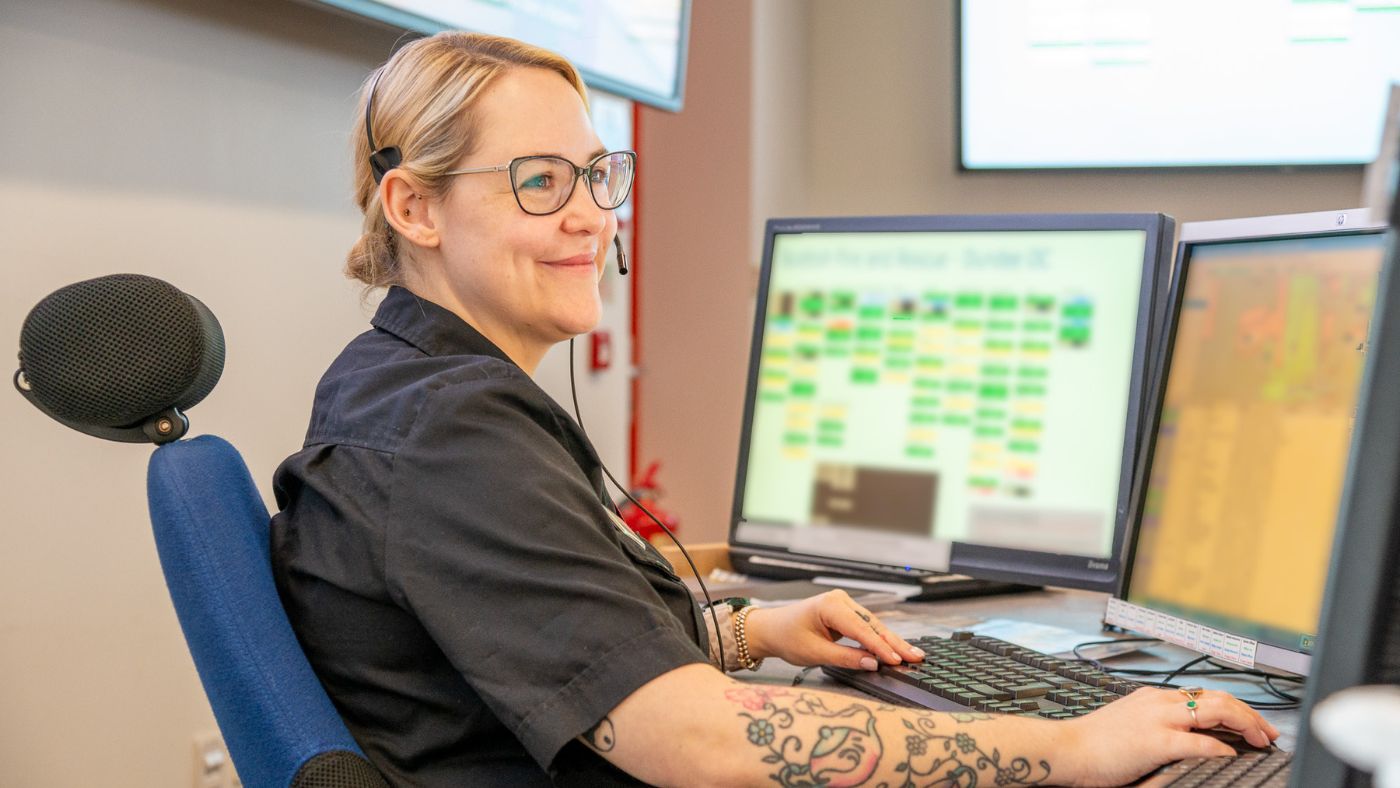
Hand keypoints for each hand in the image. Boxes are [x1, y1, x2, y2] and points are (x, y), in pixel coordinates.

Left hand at [742, 590, 924, 668]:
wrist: (770, 629)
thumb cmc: (787, 638)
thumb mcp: (814, 653)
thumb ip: (845, 658)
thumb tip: (873, 664)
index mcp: (830, 605)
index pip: (861, 629)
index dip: (880, 647)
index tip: (896, 661)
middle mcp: (840, 600)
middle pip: (872, 624)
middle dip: (894, 643)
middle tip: (916, 657)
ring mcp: (844, 604)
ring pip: (873, 625)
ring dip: (891, 641)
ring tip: (912, 655)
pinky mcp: (845, 612)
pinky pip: (866, 626)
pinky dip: (879, 639)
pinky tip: (895, 649)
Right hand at [1058, 687, 1280, 786]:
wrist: (1067, 749)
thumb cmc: (1094, 744)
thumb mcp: (1131, 725)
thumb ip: (1159, 726)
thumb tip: (1188, 738)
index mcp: (1154, 698)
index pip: (1205, 695)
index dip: (1236, 708)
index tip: (1252, 724)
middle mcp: (1159, 702)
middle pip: (1218, 698)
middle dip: (1250, 714)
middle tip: (1267, 733)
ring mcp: (1158, 719)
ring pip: (1215, 710)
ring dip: (1244, 724)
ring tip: (1259, 740)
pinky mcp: (1156, 741)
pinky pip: (1199, 742)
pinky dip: (1220, 748)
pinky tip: (1231, 755)